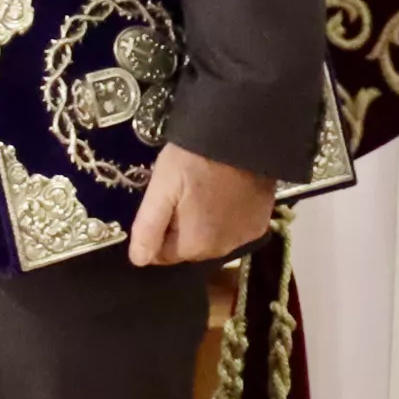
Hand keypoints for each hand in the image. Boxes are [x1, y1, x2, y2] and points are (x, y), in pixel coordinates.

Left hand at [129, 143, 278, 267]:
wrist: (240, 138)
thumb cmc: (194, 160)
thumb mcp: (162, 188)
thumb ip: (148, 228)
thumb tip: (139, 260)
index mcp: (195, 245)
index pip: (163, 255)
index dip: (156, 232)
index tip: (161, 205)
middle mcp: (222, 250)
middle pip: (188, 248)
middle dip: (180, 228)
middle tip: (181, 194)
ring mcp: (244, 238)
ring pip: (211, 240)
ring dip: (203, 225)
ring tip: (202, 192)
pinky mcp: (259, 225)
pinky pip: (233, 230)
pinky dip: (226, 219)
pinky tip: (224, 196)